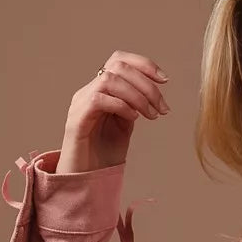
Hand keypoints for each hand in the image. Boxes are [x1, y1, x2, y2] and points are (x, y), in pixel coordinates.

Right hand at [57, 49, 170, 173]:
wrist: (85, 180)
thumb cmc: (103, 156)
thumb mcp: (124, 126)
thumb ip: (133, 106)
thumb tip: (151, 93)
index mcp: (100, 90)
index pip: (119, 60)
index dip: (143, 64)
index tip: (165, 80)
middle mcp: (88, 91)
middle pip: (117, 67)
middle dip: (146, 84)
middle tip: (162, 108)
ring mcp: (80, 104)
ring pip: (109, 80)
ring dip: (137, 96)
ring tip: (152, 115)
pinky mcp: (77, 119)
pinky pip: (99, 100)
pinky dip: (121, 105)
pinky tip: (133, 118)